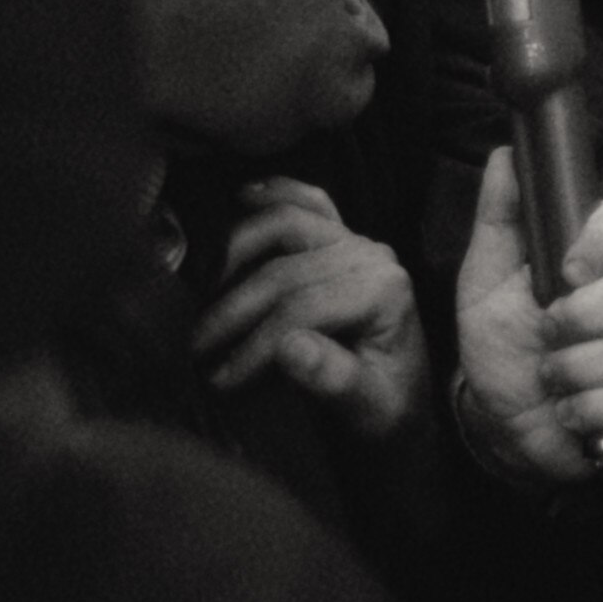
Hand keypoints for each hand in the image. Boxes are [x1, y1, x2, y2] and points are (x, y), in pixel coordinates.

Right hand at [192, 176, 428, 438]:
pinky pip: (309, 202)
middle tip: (196, 349)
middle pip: (284, 271)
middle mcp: (372, 256)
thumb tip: (288, 346)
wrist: (405, 396)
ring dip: (236, 252)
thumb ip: (333, 378)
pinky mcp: (343, 237)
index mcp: (385, 292)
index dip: (254, 344)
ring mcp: (356, 240)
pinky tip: (241, 196)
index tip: (220, 379)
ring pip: (286, 223)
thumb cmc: (387, 405)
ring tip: (203, 294)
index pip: (302, 309)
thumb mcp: (369, 407)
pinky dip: (275, 194)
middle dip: (233, 311)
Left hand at [454, 148, 602, 483]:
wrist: (504, 421)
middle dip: (582, 324)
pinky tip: (575, 412)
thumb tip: (505, 156)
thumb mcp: (486, 282)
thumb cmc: (501, 345)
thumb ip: (501, 219)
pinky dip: (595, 412)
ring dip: (579, 374)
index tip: (566, 271)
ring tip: (554, 380)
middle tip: (547, 339)